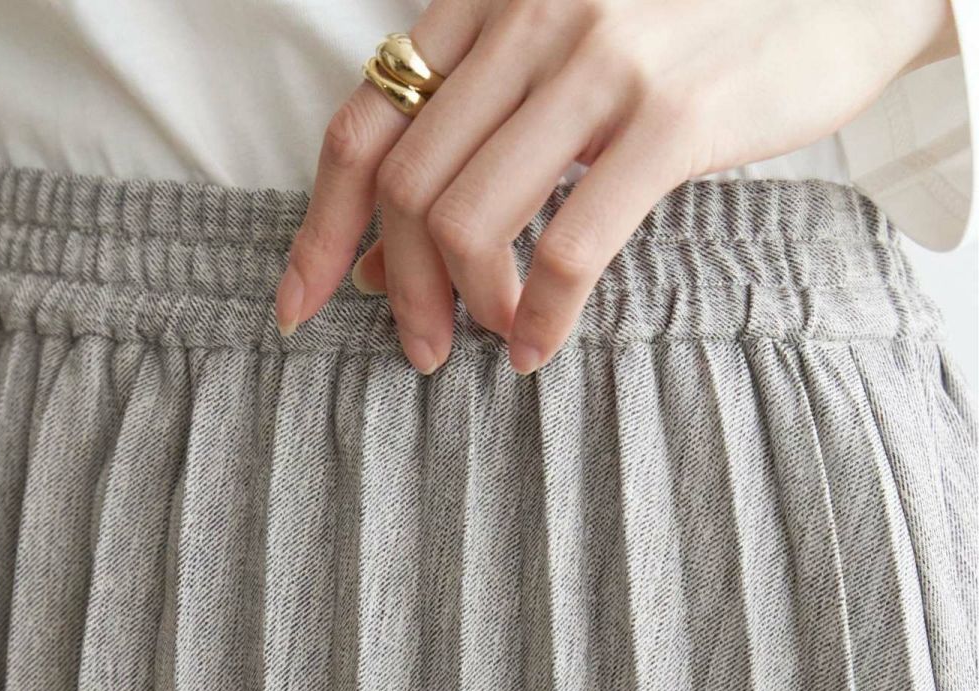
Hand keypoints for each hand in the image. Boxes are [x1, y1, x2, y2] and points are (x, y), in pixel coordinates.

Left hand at [273, 0, 958, 374]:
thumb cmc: (698, 24)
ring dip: (462, 307)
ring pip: (469, 218)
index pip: (364, 126)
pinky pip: (569, 245)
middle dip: (399, 289)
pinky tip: (538, 347)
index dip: (319, 228)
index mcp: (489, 1)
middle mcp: (531, 16)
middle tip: (419, 347)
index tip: (301, 305)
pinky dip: (539, 315)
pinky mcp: (672, 115)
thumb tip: (387, 254)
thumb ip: (479, 128)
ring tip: (487, 340)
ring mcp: (601, 60)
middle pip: (406, 187)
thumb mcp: (566, 49)